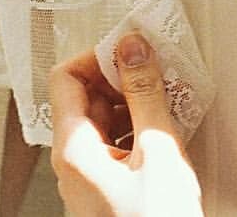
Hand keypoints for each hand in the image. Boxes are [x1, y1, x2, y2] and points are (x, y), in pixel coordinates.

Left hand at [50, 34, 202, 216]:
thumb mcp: (159, 151)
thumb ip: (145, 94)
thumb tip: (132, 47)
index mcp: (73, 149)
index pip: (66, 76)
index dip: (99, 56)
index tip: (133, 49)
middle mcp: (72, 162)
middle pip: (85, 96)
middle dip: (122, 77)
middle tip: (159, 70)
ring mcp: (87, 178)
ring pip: (103, 119)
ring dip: (134, 101)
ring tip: (170, 98)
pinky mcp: (105, 190)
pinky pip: (114, 143)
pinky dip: (138, 126)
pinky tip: (167, 128)